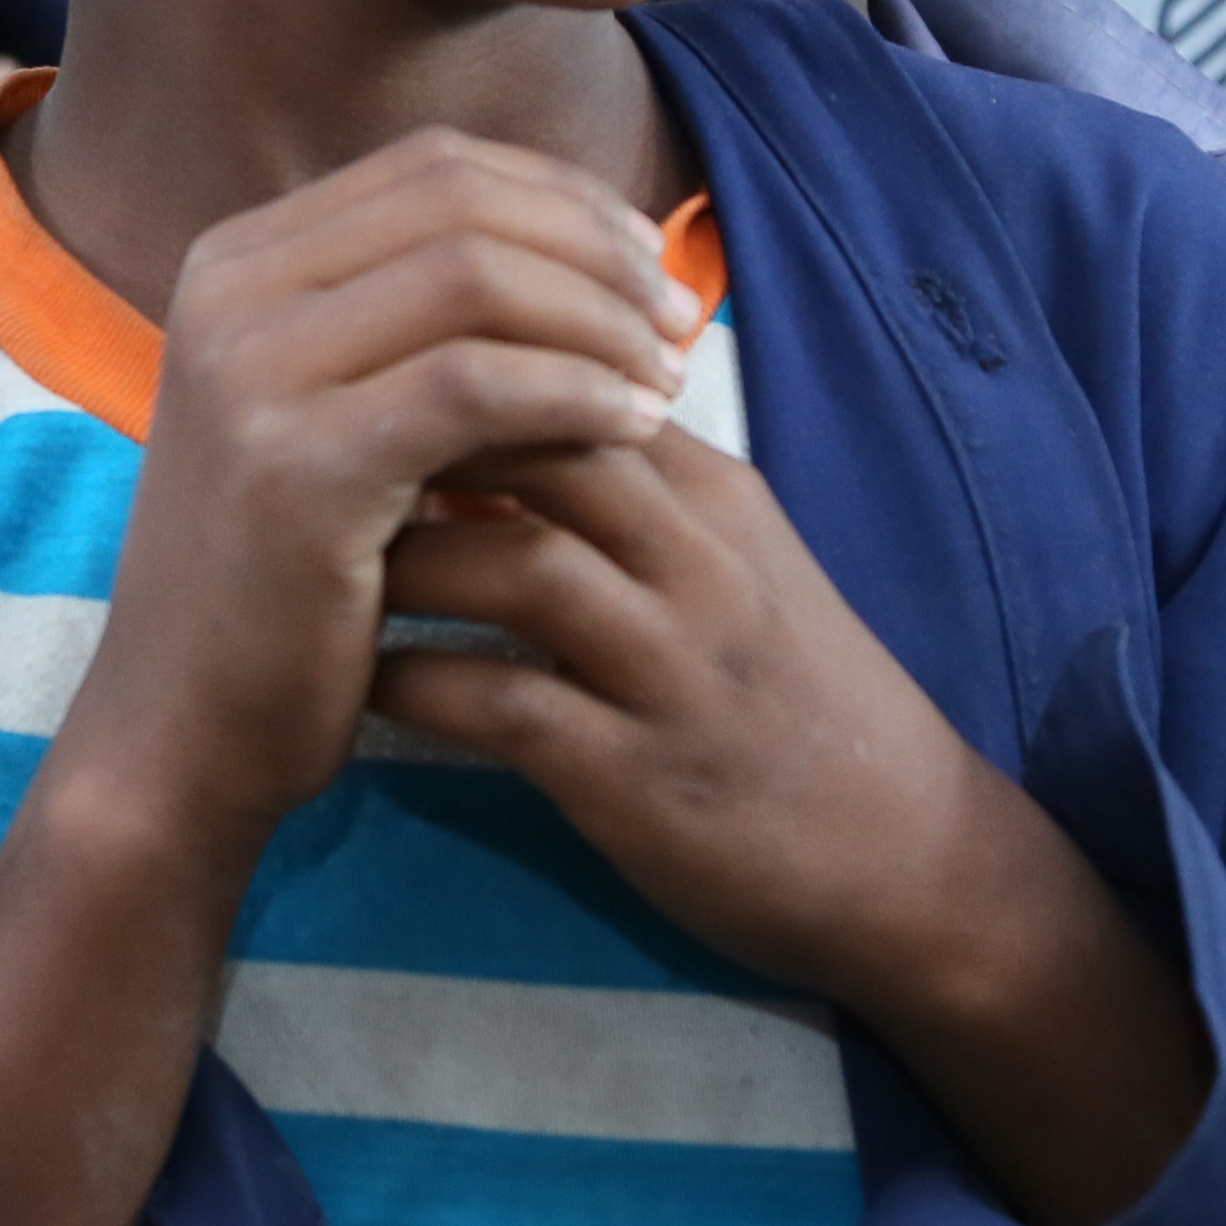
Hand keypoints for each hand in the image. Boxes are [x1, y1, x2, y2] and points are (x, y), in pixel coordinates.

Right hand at [0, 132, 696, 1225]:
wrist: (183, 733)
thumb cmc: (292, 586)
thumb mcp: (348, 418)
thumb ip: (429, 327)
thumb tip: (599, 249)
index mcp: (240, 261)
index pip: (436, 165)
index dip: (563, 199)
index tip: (646, 266)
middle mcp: (229, 291)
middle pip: (463, 204)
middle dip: (595, 252)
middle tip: (676, 324)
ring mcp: (249, 371)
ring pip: (475, 277)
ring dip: (597, 319)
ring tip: (666, 378)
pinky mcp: (293, 465)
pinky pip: (474, 384)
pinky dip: (574, 392)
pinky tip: (634, 428)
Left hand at [363, 436, 1212, 1225]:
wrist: (907, 859)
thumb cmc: (792, 700)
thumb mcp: (730, 563)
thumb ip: (624, 492)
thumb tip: (477, 423)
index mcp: (714, 495)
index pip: (576, 371)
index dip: (461, 366)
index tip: (369, 387)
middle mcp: (700, 561)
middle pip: (542, 440)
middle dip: (415, 440)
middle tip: (317, 462)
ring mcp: (674, 667)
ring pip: (517, 565)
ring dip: (401, 563)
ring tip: (319, 569)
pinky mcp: (638, 775)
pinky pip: (501, 706)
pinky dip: (413, 685)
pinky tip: (353, 685)